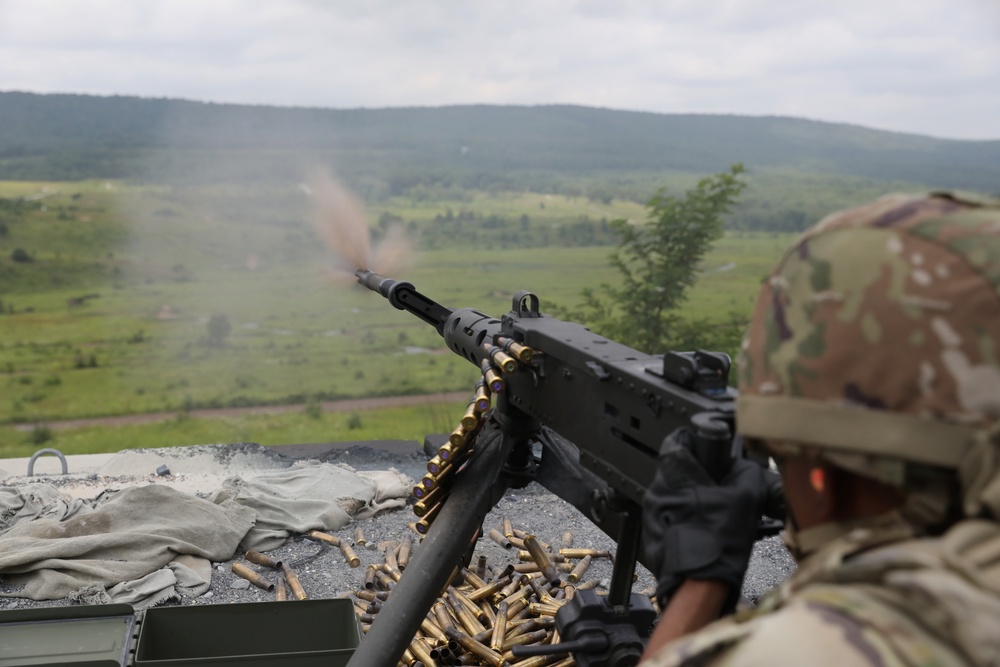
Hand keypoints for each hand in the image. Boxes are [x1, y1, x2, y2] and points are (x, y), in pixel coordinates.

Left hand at [642, 428, 772, 610]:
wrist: (699, 582)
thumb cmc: (717, 539)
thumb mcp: (745, 497)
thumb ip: (746, 472)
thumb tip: (745, 467)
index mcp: (674, 475)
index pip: (677, 440)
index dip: (694, 440)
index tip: (707, 446)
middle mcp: (657, 491)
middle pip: (677, 470)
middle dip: (699, 475)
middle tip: (721, 485)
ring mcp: (652, 514)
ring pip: (674, 495)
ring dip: (693, 498)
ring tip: (717, 512)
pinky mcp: (654, 534)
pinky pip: (670, 516)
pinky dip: (686, 518)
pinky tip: (706, 529)